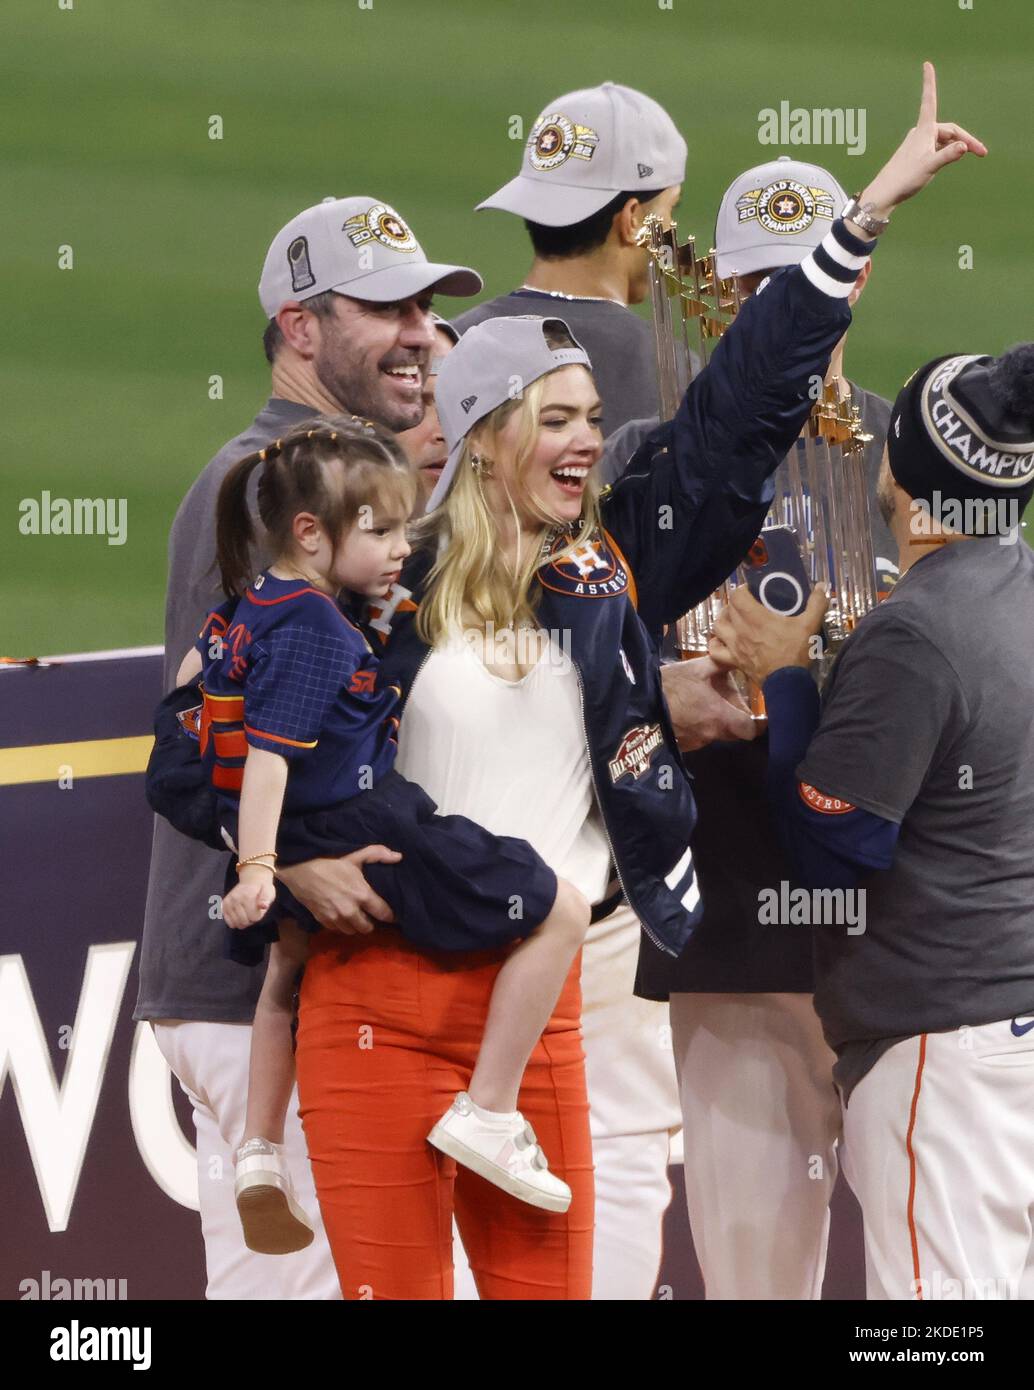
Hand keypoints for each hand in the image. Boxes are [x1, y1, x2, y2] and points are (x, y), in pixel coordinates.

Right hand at [222, 870, 275, 929]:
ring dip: (243, 922)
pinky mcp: (224, 905)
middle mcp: (235, 899)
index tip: (259, 910)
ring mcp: (228, 902)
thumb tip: (264, 905)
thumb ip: (266, 900)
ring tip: (247, 913)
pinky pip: (228, 922)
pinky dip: (235, 922)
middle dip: (251, 920)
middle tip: (253, 912)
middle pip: (244, 922)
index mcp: (247, 896)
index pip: (253, 918)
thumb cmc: (262, 888)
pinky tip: (240, 916)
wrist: (252, 880)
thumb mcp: (269, 892)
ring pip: (236, 923)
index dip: (258, 916)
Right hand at [276, 845, 400, 934]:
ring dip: (356, 926)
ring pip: (352, 931)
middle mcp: (351, 911)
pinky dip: (341, 926)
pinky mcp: (323, 921)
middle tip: (371, 915)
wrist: (299, 869)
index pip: (384, 914)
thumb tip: (398, 857)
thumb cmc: (329, 861)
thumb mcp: (354, 855)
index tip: (393, 915)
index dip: (391, 916)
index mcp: (362, 895)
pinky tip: (341, 917)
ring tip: (356, 917)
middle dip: (371, 922)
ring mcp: (336, 918)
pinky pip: (337, 930)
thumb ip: (378, 854)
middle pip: (367, 928)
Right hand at [660, 655, 757, 749]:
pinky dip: (701, 727)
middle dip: (736, 720)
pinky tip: (691, 712)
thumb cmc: (671, 685)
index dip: (758, 724)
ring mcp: (697, 742)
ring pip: (717, 734)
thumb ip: (721, 664)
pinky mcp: (684, 745)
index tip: (759, 716)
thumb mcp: (697, 668)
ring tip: (707, 704)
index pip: (751, 730)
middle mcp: (712, 734)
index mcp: (720, 716)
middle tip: (730, 703)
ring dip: (717, 722)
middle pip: (735, 733)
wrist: (640, 704)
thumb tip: (737, 657)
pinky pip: (701, 737)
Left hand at [709, 585, 828, 687]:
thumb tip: (822, 586)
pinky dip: (715, 643)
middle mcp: (740, 630)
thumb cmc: (796, 652)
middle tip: (747, 603)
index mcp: (756, 618)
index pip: (737, 596)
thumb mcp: (810, 625)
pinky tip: (723, 640)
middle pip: (728, 609)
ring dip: (723, 619)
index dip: (742, 590)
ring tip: (733, 618)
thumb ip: (816, 604)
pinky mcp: (733, 660)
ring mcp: (734, 646)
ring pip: (717, 626)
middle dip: (735, 603)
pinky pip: (715, 651)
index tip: (751, 590)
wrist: (787, 683)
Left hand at [858, 62, 986, 220]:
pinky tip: (952, 157)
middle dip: (966, 139)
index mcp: (923, 130)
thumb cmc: (905, 179)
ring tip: (974, 154)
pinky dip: (948, 150)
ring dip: (958, 146)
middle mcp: (920, 133)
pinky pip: (937, 147)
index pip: (930, 101)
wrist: (885, 194)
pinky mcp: (916, 154)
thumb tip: (964, 147)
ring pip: (944, 140)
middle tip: (983, 153)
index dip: (929, 82)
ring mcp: (918, 143)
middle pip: (949, 130)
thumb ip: (948, 156)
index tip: (927, 64)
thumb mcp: (930, 167)